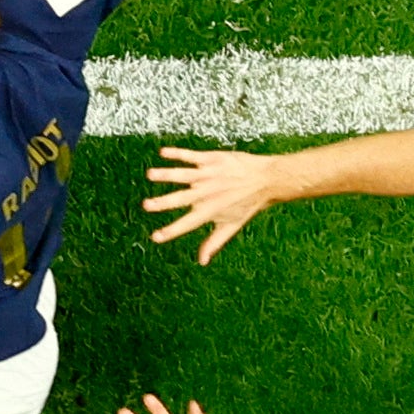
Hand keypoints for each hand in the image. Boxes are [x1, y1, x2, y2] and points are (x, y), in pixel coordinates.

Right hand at [144, 146, 287, 263]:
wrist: (267, 179)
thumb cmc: (248, 204)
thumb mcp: (232, 225)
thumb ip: (214, 242)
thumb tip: (202, 262)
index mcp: (210, 211)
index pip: (187, 224)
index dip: (171, 231)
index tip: (155, 237)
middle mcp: (207, 193)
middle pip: (180, 199)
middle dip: (162, 202)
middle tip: (146, 205)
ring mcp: (208, 175)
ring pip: (183, 174)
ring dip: (166, 174)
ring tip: (150, 174)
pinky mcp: (212, 159)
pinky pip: (191, 156)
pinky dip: (177, 154)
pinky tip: (163, 152)